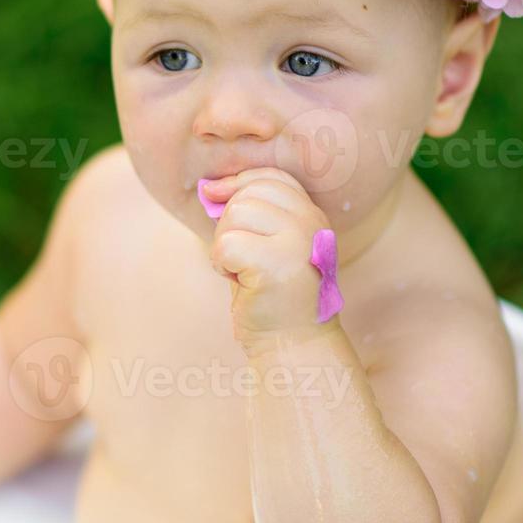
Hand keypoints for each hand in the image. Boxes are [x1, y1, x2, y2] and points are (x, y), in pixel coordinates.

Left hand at [202, 168, 336, 347]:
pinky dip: (221, 264)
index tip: (216, 198)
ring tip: (241, 270)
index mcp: (312, 217)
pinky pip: (226, 244)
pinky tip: (239, 282)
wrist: (292, 344)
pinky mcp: (276, 264)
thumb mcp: (268, 245)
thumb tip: (210, 187)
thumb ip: (251, 214)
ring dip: (224, 244)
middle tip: (238, 256)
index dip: (239, 183)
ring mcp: (298, 242)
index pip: (271, 178)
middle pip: (248, 195)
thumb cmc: (272, 296)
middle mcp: (311, 224)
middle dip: (229, 224)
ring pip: (235, 215)